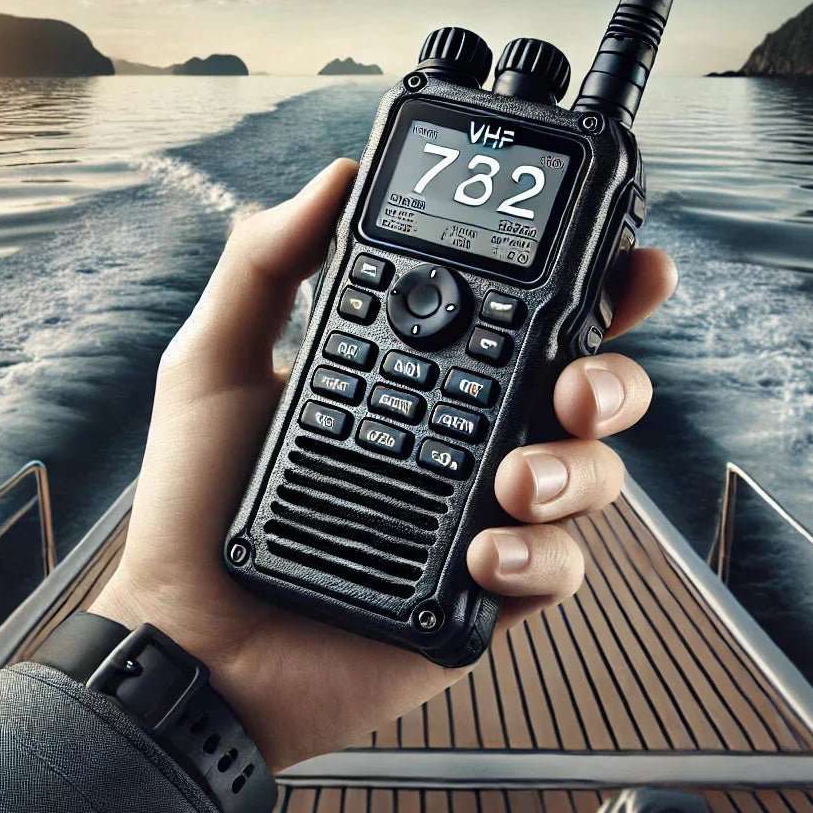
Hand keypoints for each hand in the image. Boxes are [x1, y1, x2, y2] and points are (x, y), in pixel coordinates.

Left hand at [90, 158, 675, 771]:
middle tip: (574, 385)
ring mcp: (481, 515)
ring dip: (576, 469)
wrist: (192, 635)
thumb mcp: (216, 362)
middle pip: (583, 393)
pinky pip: (557, 568)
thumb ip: (265, 265)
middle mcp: (464, 439)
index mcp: (420, 379)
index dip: (584, 288)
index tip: (620, 260)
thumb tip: (330, 178)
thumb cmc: (194, 502)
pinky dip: (539, 553)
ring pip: (590, 476)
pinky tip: (486, 550)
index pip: (518, 321)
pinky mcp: (486, 593)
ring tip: (513, 480)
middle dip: (611, 378)